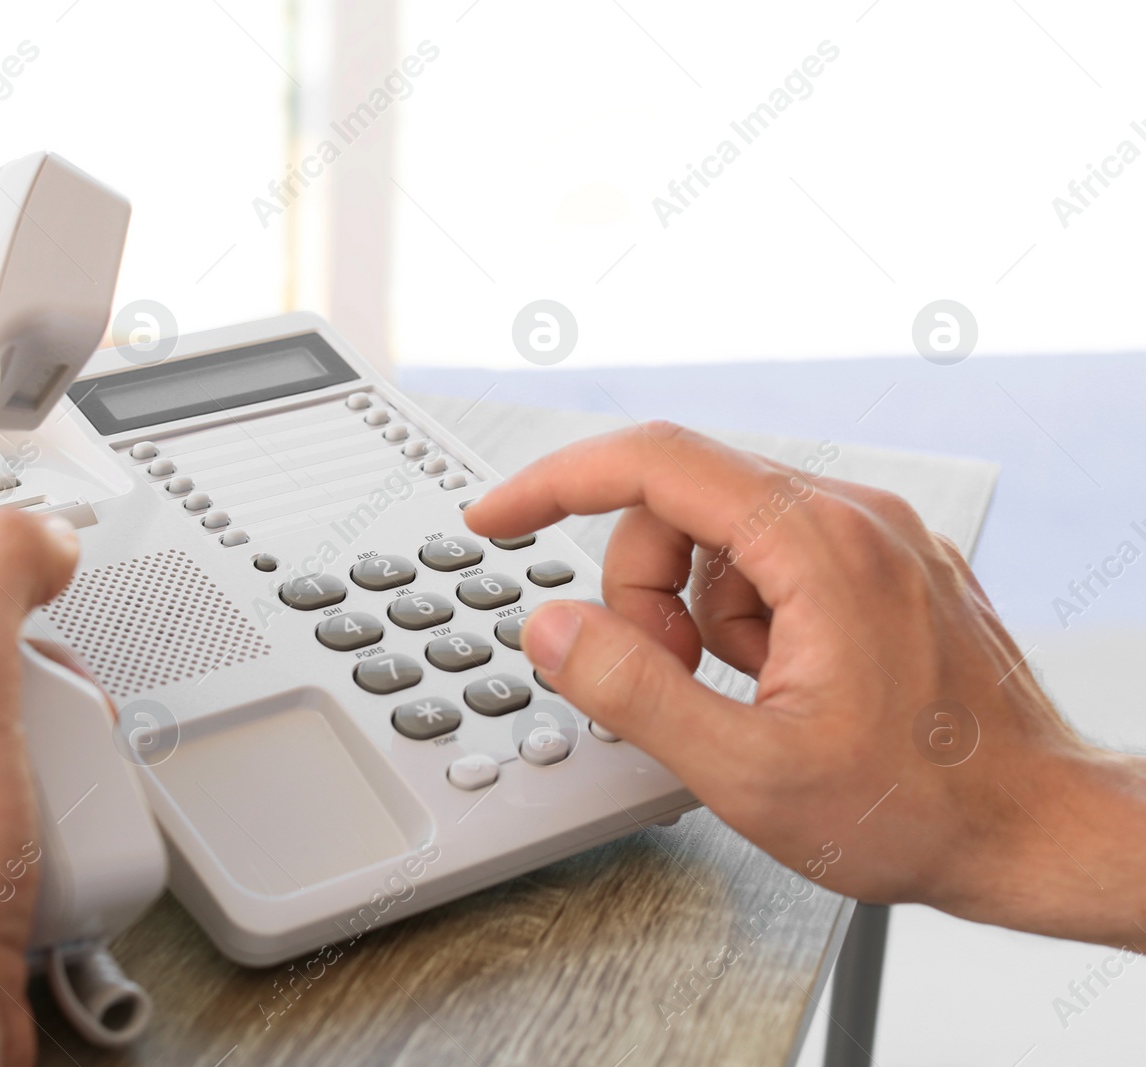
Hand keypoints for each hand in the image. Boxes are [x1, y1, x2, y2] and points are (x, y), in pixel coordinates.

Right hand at [464, 421, 1145, 947]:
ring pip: (722, 535)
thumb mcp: (750, 773)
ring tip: (740, 693)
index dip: (554, 484)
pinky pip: (771, 562)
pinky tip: (781, 684)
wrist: (1041, 829)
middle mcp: (854, 518)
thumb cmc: (924, 809)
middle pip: (681, 502)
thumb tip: (554, 627)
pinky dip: (743, 617)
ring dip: (696, 611)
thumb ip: (634, 692)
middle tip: (665, 677)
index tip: (495, 518)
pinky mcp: (883, 568)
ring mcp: (875, 539)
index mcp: (820, 546)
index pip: (653, 463)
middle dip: (641, 588)